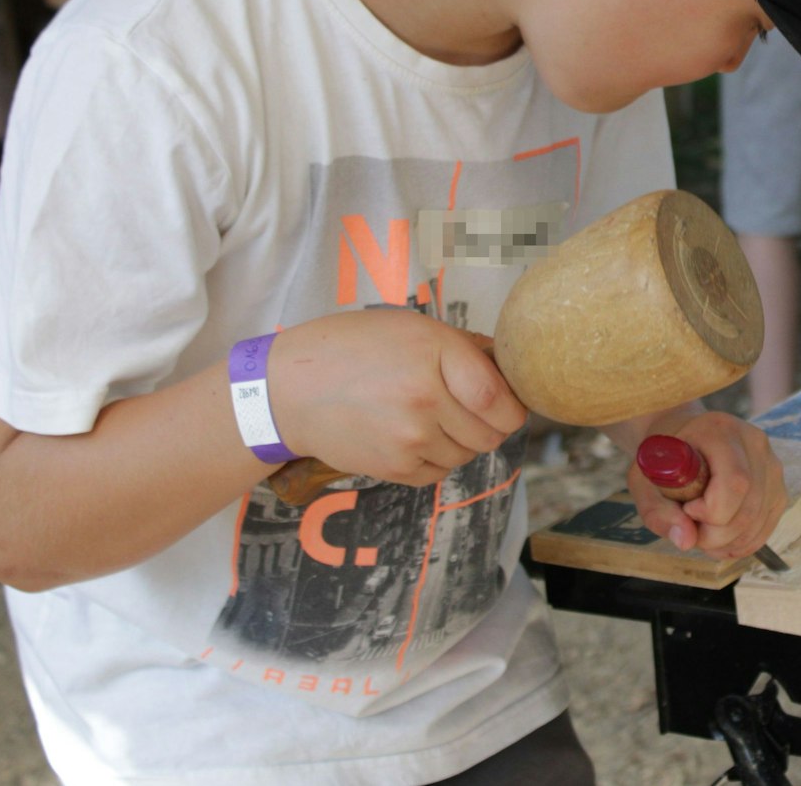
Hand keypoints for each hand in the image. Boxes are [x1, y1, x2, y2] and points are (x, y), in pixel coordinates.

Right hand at [268, 310, 527, 486]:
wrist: (288, 390)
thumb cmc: (350, 349)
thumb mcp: (410, 327)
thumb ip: (464, 347)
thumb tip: (508, 366)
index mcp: (435, 355)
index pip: (499, 398)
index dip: (511, 406)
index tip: (506, 403)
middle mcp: (426, 399)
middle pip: (491, 433)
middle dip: (488, 424)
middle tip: (467, 409)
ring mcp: (410, 438)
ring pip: (467, 455)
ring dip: (460, 441)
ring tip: (429, 418)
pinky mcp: (394, 467)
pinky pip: (438, 472)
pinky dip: (434, 459)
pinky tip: (410, 435)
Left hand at [627, 411, 785, 560]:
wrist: (684, 436)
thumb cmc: (663, 457)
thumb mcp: (644, 481)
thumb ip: (658, 511)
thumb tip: (686, 541)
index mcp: (720, 431)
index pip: (734, 483)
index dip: (711, 511)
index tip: (687, 509)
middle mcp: (754, 443)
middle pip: (748, 508)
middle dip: (717, 535)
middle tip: (691, 530)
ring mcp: (771, 463)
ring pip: (758, 520)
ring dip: (728, 542)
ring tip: (703, 533)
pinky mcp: (778, 484)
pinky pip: (767, 525)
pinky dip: (743, 541)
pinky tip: (722, 537)